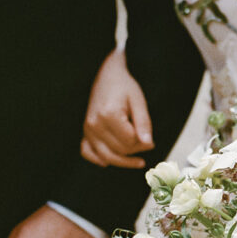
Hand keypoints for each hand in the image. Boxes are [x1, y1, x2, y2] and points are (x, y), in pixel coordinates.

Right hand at [81, 49, 153, 168]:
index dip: (144, 143)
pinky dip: (98, 159)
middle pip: (119, 150)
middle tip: (146, 143)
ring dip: (124, 161)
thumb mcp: (138, 101)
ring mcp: (88, 129)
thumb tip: (148, 145)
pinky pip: (87, 152)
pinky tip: (108, 162)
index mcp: (108, 114)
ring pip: (106, 156)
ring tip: (139, 162)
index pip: (130, 141)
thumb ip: (143, 123)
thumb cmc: (124, 86)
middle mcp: (94, 124)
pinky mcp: (85, 131)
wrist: (107, 76)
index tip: (151, 139)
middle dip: (136, 149)